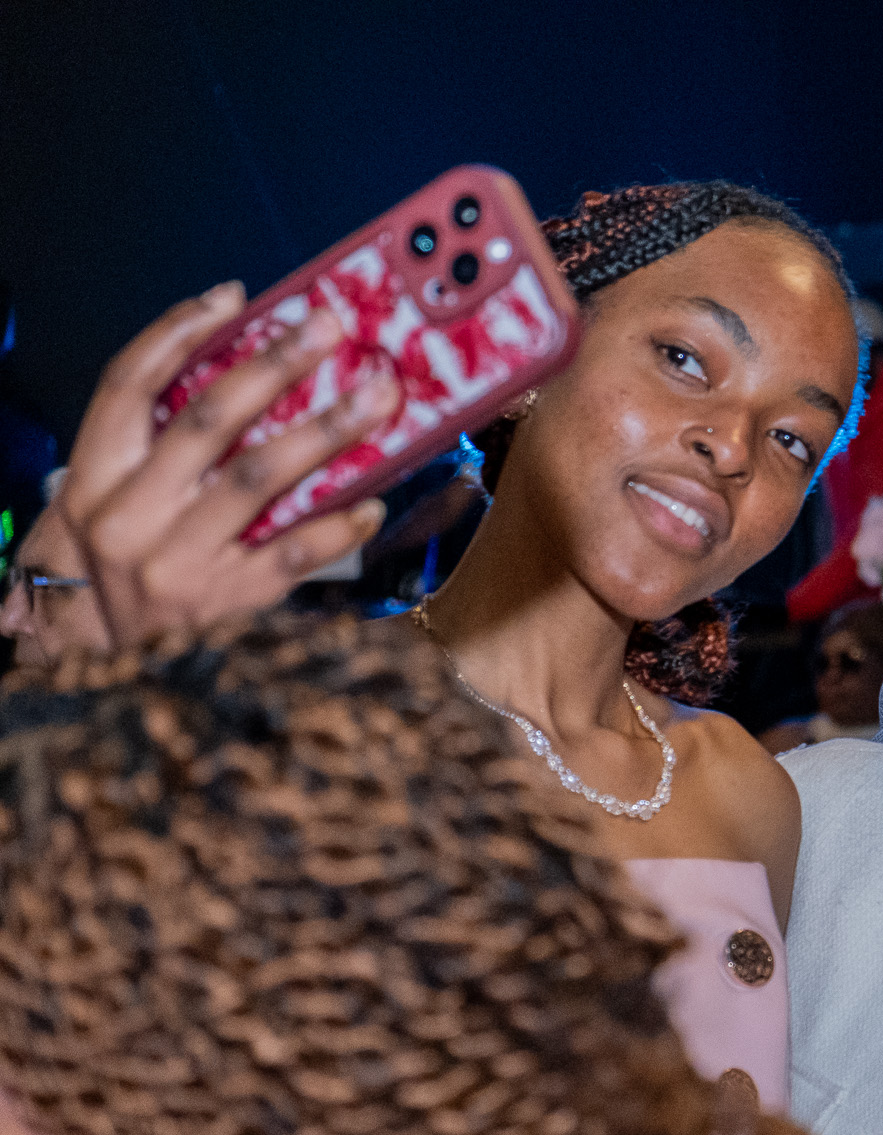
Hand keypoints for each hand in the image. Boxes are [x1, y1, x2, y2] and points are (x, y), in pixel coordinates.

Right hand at [55, 281, 400, 650]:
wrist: (105, 677)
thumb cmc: (114, 583)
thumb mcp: (105, 513)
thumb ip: (153, 455)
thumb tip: (234, 378)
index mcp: (96, 482)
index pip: (126, 385)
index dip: (177, 333)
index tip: (232, 299)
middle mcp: (130, 516)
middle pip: (207, 418)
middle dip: (274, 365)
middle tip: (329, 328)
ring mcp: (178, 560)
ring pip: (259, 476)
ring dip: (325, 430)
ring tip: (376, 397)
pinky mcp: (225, 603)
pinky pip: (292, 552)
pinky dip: (335, 524)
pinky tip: (371, 499)